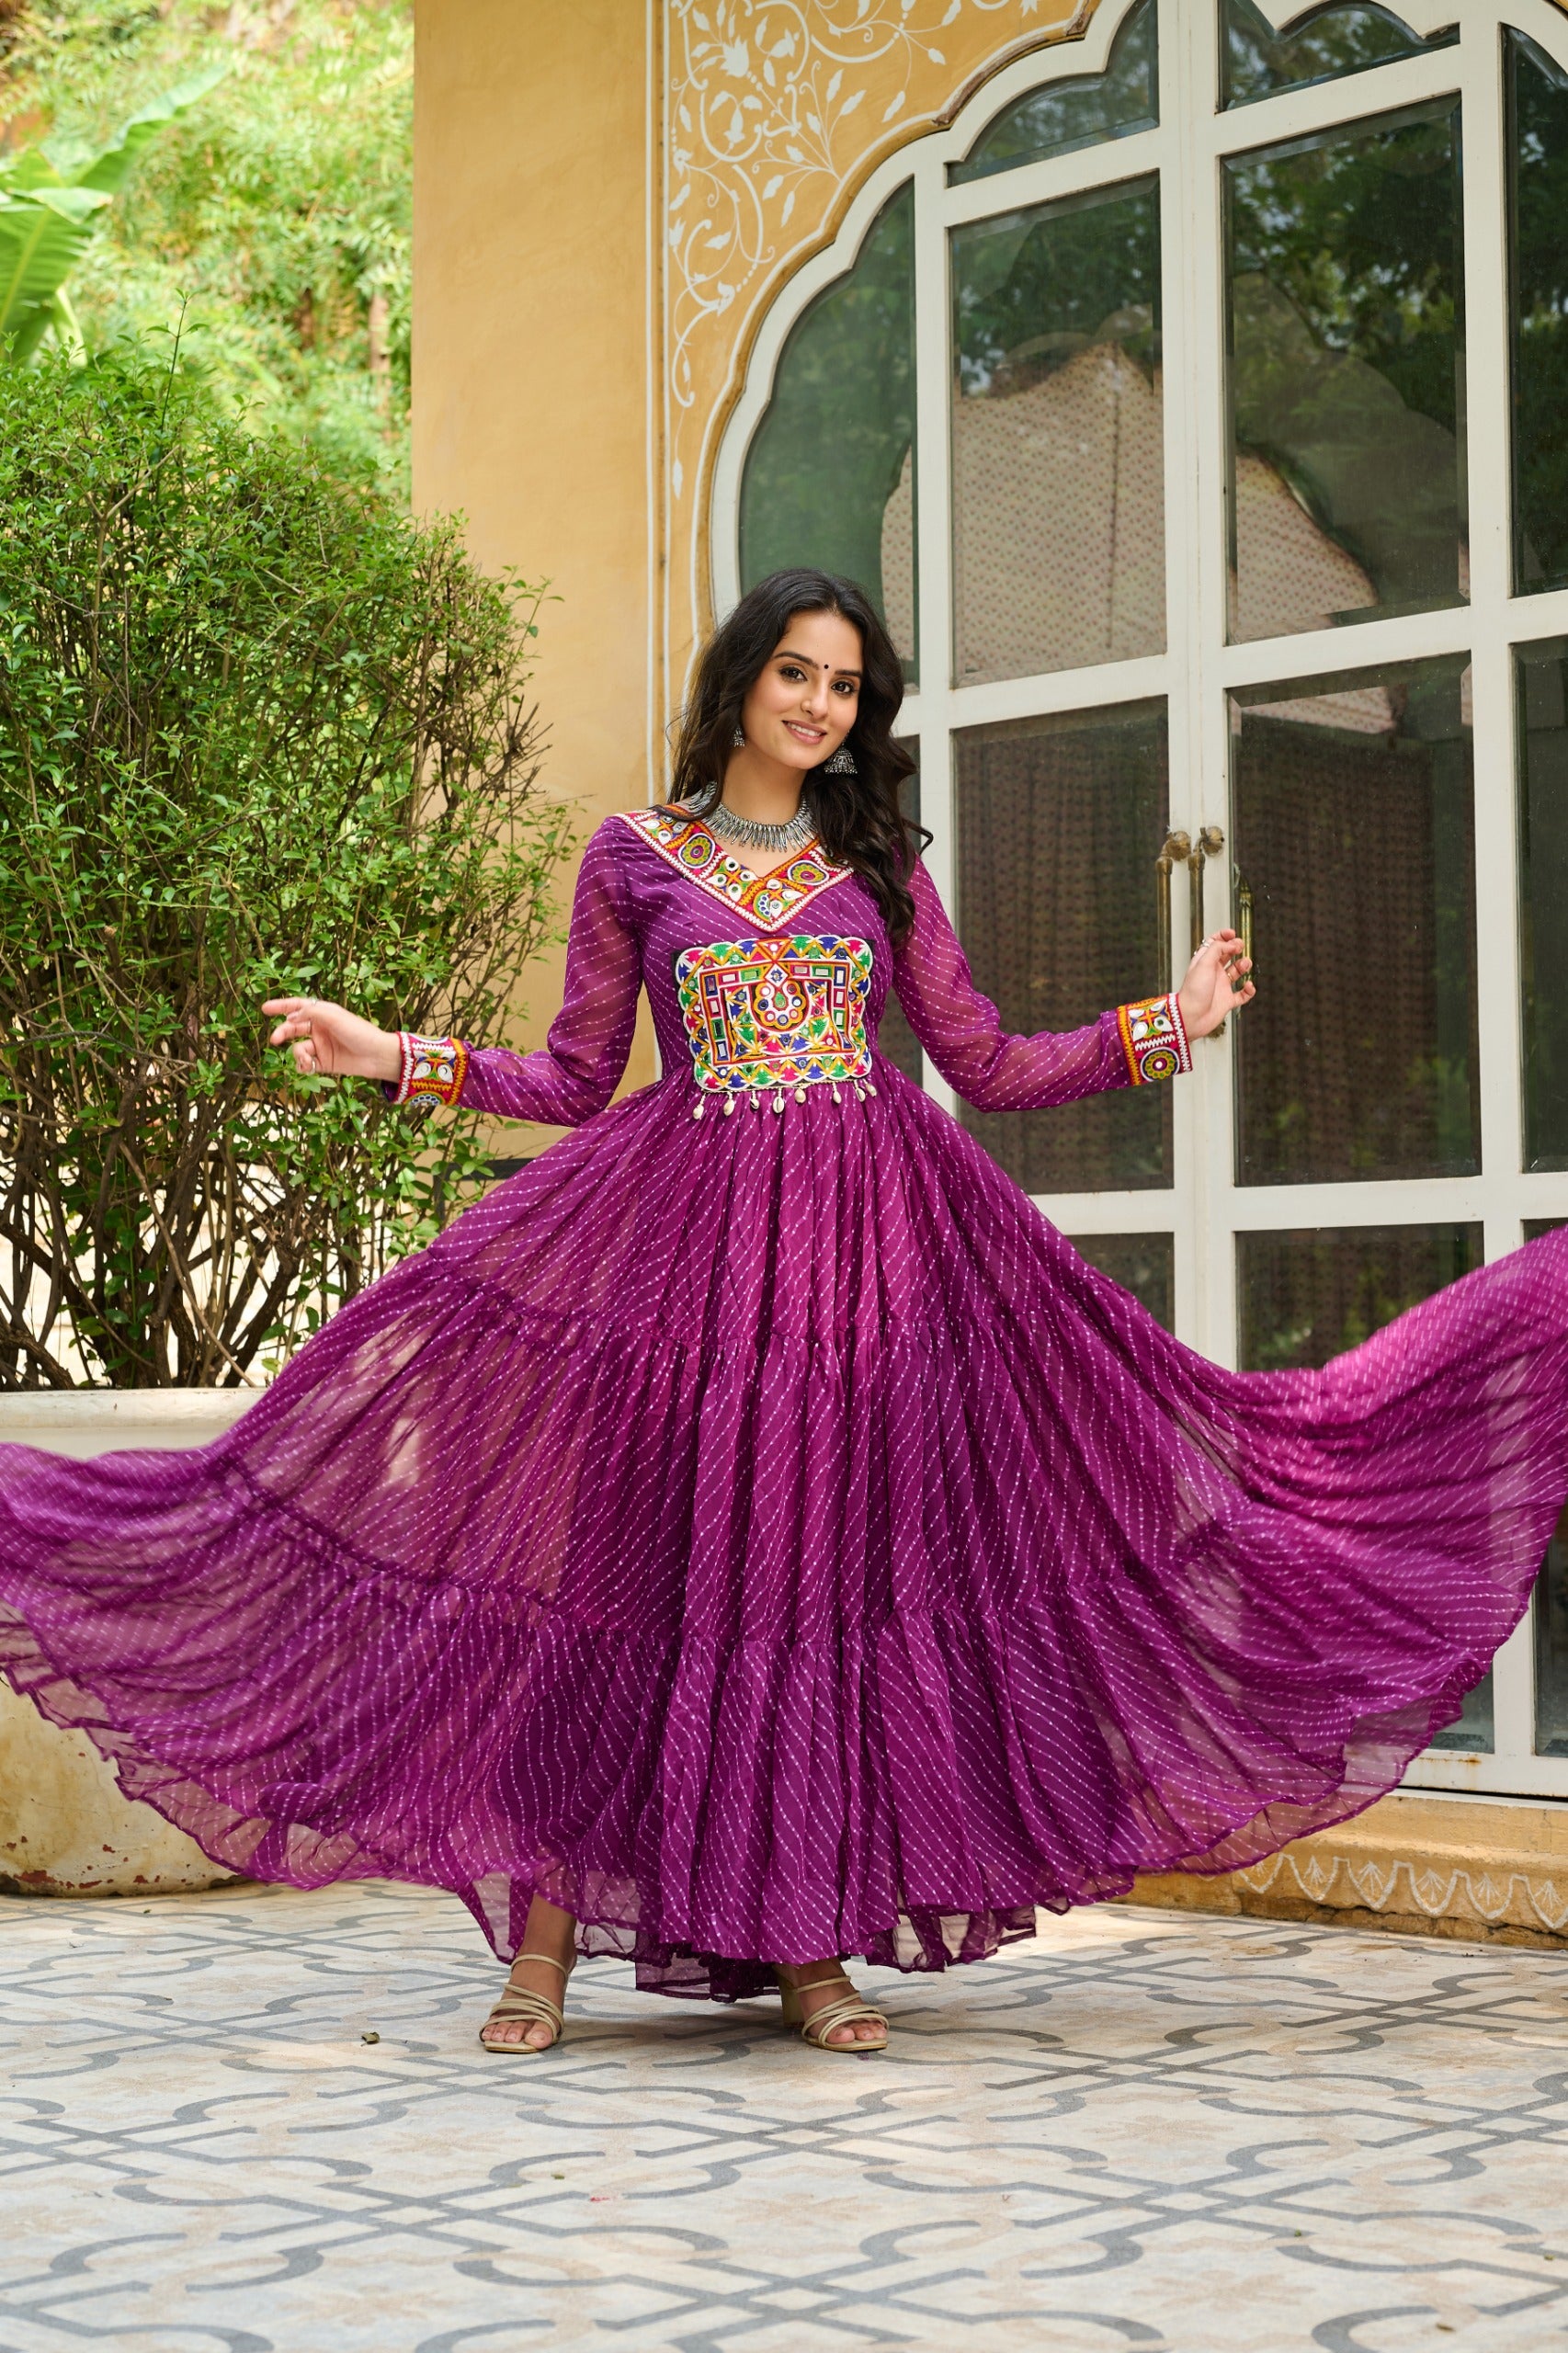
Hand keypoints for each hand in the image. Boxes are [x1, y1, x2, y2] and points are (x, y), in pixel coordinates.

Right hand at [263, 998, 401, 1083]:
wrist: (377, 1056)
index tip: (264, 1009)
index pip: (297, 1006)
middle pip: (292, 1028)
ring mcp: (321, 1046)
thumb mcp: (334, 1017)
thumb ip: (310, 1013)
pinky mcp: (323, 1063)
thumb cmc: (359, 1032)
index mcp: (323, 1013)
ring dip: (298, 1054)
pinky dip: (303, 1066)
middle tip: (274, 1039)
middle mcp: (320, 1028)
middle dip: (282, 1032)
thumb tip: (290, 1017)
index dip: (281, 1006)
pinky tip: (309, 1067)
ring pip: (297, 1048)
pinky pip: (305, 1064)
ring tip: (307, 1060)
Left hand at [1177, 929, 1254, 1041]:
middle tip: (1240, 947)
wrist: (1191, 1017)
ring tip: (1245, 964)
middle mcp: (1213, 973)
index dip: (1223, 937)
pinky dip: (1249, 990)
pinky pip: (1243, 994)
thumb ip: (1217, 949)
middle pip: (1227, 955)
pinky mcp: (1227, 1001)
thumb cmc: (1193, 992)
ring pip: (1236, 972)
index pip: (1213, 945)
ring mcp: (1220, 987)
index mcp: (1204, 962)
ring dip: (1243, 966)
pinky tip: (1249, 986)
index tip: (1232, 934)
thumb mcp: (1203, 963)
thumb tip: (1230, 943)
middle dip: (1235, 948)